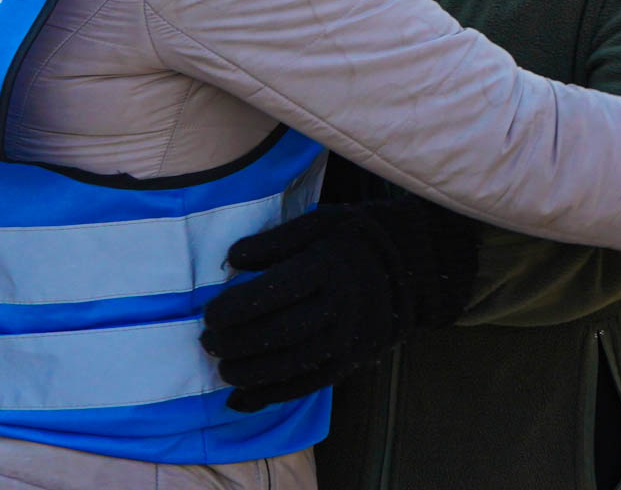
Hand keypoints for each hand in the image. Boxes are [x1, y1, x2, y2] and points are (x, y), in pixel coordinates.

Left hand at [200, 195, 478, 412]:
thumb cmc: (355, 238)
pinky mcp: (351, 362)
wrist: (412, 265)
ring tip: (223, 370)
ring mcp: (348, 339)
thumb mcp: (318, 222)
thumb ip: (274, 240)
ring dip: (251, 374)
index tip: (209, 314)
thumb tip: (232, 260)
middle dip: (236, 343)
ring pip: (292, 365)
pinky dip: (274, 394)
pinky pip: (309, 385)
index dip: (235, 308)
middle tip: (207, 343)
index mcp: (327, 268)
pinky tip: (244, 397)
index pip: (273, 293)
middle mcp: (339, 307)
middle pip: (279, 334)